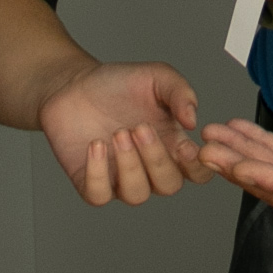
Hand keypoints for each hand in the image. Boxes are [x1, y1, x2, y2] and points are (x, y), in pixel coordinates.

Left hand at [36, 59, 207, 204]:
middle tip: (140, 127)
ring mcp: (119, 178)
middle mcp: (149, 168)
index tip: (186, 147)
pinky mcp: (90, 182)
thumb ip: (180, 93)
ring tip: (118, 133)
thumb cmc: (119, 84)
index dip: (197, 167)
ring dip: (130, 166)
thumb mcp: (157, 77)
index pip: (197, 172)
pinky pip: (98, 195)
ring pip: (136, 194)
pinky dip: (98, 173)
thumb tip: (193, 121)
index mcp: (172, 145)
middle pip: (168, 185)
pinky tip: (96, 145)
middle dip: (156, 159)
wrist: (75, 84)